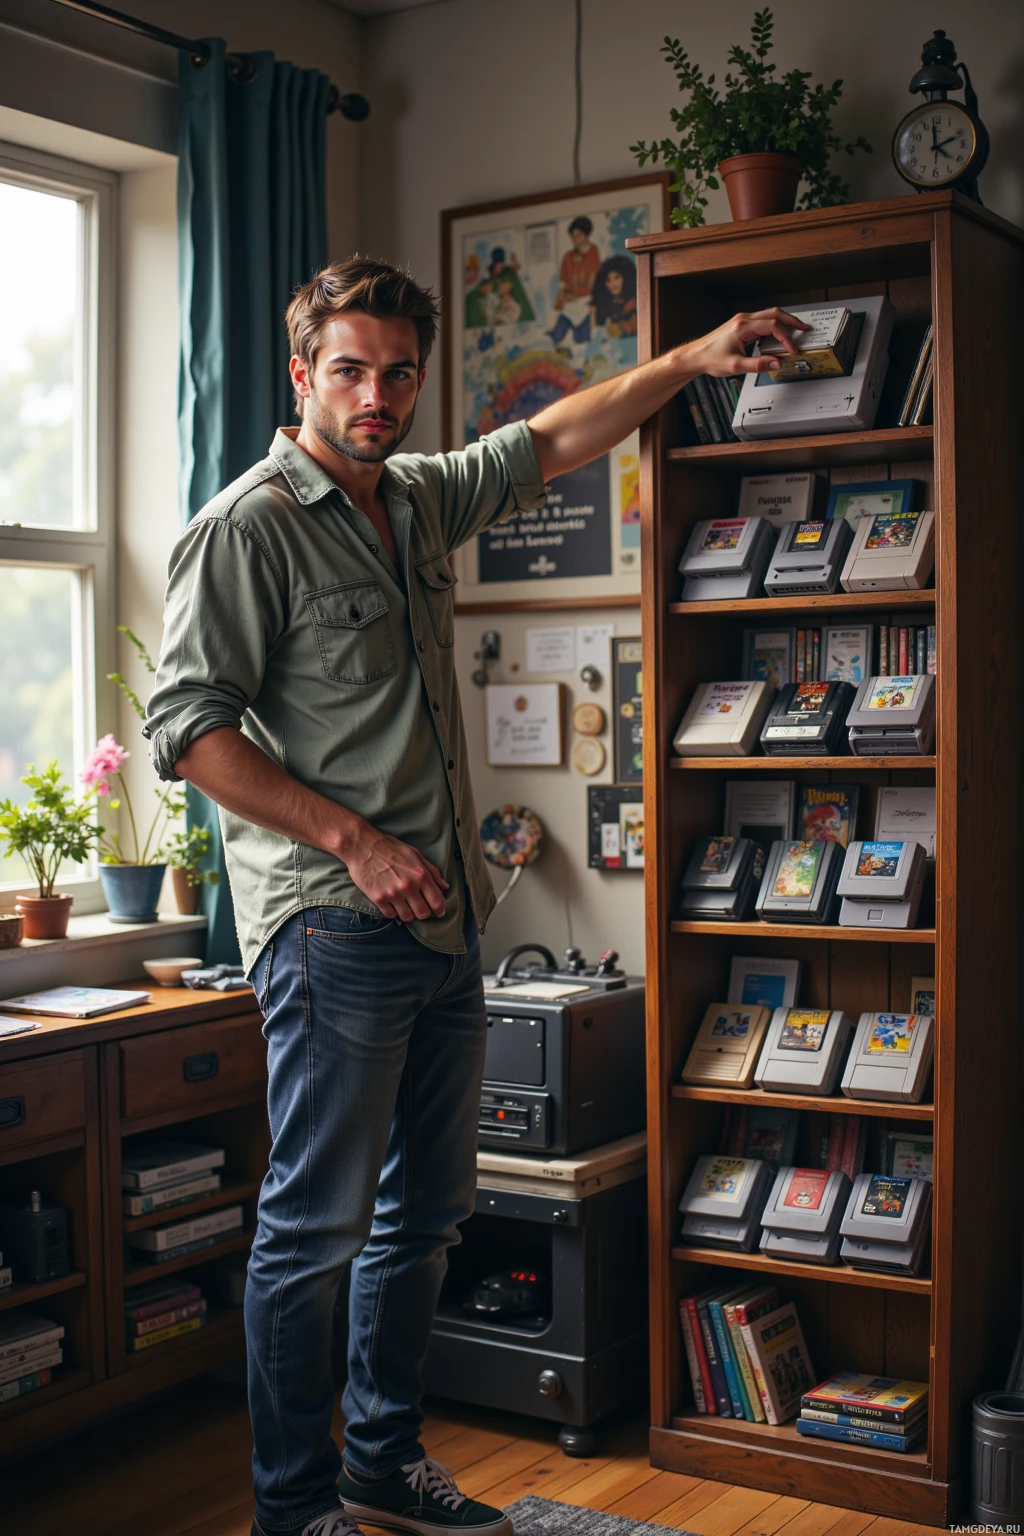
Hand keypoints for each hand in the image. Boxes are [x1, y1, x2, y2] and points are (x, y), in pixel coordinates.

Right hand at [343, 821, 449, 921]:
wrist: (362, 846)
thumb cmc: (390, 848)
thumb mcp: (415, 854)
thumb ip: (432, 871)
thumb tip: (445, 886)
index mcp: (420, 875)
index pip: (437, 902)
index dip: (441, 910)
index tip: (439, 912)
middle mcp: (408, 886)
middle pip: (423, 914)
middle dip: (423, 912)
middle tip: (419, 907)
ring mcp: (393, 894)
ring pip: (407, 917)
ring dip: (408, 913)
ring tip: (404, 905)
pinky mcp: (378, 898)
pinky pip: (390, 915)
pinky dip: (393, 912)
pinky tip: (391, 903)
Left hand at [685, 307, 809, 377]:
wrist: (695, 356)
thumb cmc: (710, 358)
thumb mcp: (736, 366)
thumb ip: (758, 365)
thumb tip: (776, 363)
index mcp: (743, 327)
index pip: (773, 327)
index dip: (786, 338)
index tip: (792, 349)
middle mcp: (743, 320)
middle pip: (774, 314)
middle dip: (792, 321)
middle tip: (804, 328)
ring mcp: (742, 320)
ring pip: (769, 314)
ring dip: (784, 321)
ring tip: (796, 329)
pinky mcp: (740, 324)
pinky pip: (762, 320)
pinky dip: (774, 325)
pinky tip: (778, 334)